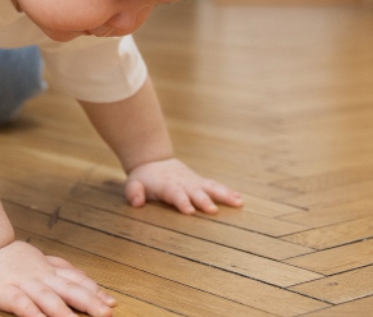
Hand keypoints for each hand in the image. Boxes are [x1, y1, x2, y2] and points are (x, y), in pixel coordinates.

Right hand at [0, 241, 114, 316]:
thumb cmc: (7, 257)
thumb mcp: (38, 258)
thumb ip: (59, 267)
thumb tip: (83, 274)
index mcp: (48, 269)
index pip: (76, 279)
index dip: (95, 291)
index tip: (112, 302)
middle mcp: (40, 276)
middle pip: (70, 289)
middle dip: (90, 302)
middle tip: (108, 313)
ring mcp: (23, 283)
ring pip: (49, 298)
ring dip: (66, 313)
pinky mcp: (5, 292)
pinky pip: (22, 304)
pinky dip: (34, 314)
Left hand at [125, 158, 242, 213]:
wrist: (154, 161)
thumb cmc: (144, 178)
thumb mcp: (133, 184)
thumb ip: (134, 193)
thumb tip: (137, 203)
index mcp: (167, 185)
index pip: (175, 194)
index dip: (182, 202)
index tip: (190, 211)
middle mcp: (183, 183)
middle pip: (195, 191)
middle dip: (204, 200)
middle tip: (213, 210)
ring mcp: (194, 182)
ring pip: (210, 187)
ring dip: (223, 195)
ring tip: (238, 202)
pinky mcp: (200, 182)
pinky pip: (215, 186)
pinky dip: (227, 192)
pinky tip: (239, 199)